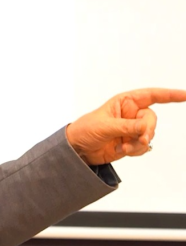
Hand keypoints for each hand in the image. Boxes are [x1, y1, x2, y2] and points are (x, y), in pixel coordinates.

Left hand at [66, 88, 185, 164]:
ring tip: (122, 146)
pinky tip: (121, 149)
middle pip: (152, 119)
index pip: (151, 96)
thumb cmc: (85, 130)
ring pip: (149, 135)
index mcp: (124, 102)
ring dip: (138, 143)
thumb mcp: (105, 126)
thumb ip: (127, 126)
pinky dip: (136, 150)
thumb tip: (146, 129)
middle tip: (139, 138)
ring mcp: (131, 129)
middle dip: (148, 130)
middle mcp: (130, 114)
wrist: (77, 149)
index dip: (169, 95)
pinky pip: (143, 146)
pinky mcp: (131, 142)